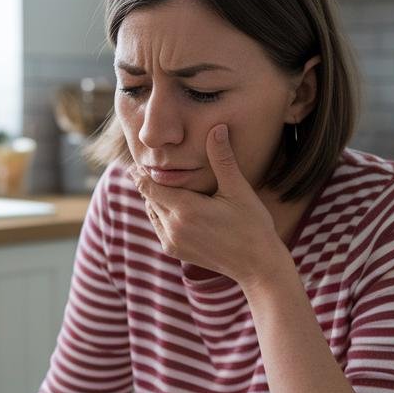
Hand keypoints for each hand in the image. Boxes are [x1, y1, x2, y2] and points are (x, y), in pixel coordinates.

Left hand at [127, 124, 283, 286]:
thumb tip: (217, 128)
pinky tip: (168, 204)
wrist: (256, 265)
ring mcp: (172, 242)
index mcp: (185, 209)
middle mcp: (173, 227)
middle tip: (144, 166)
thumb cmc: (252, 225)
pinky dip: (159, 214)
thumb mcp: (238, 190)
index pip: (149, 186)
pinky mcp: (175, 251)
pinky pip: (158, 227)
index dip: (142, 172)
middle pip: (148, 198)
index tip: (137, 160)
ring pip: (151, 212)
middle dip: (148, 182)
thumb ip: (222, 159)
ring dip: (153, 198)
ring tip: (155, 183)